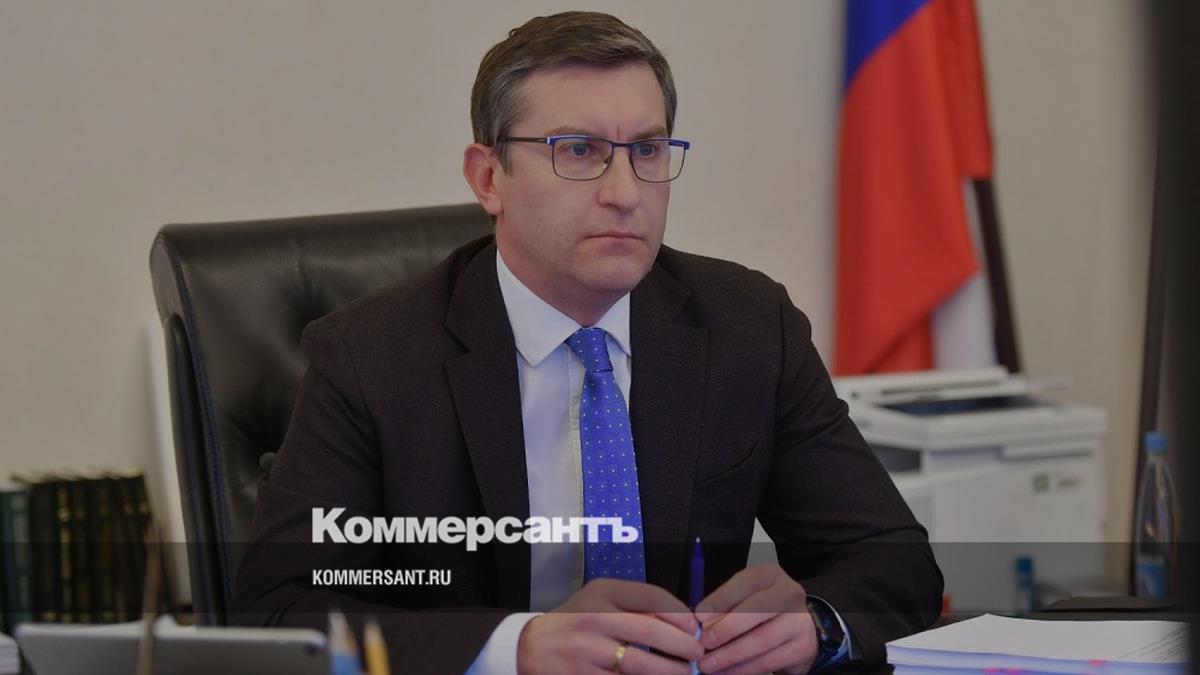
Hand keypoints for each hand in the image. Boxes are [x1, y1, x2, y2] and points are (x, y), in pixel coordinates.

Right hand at [517, 578, 704, 674]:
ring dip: (668, 671)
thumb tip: (682, 623)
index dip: (679, 613)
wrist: (531, 647)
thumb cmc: (576, 622)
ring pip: (638, 665)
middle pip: (649, 631)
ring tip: (684, 673)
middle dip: (681, 645)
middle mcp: (593, 619)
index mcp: (602, 593)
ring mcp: (586, 651)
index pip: (650, 597)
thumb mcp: (600, 600)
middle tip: (697, 655)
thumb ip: (636, 606)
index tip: (694, 627)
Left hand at [693, 564, 818, 674]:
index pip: (744, 584)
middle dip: (726, 629)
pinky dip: (743, 669)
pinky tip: (727, 671)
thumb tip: (702, 622)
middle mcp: (789, 594)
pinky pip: (768, 661)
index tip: (700, 617)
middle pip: (757, 610)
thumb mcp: (743, 598)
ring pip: (762, 640)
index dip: (720, 601)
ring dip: (731, 655)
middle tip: (705, 643)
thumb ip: (724, 606)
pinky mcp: (801, 647)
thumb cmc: (761, 610)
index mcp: (770, 575)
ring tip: (709, 664)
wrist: (795, 629)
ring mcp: (799, 621)